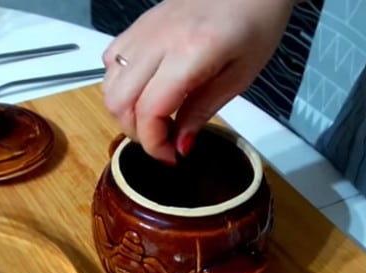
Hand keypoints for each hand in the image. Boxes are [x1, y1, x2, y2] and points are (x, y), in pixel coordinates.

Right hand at [102, 0, 293, 162]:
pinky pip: (111, 62)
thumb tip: (179, 145)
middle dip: (137, 133)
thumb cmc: (256, 22)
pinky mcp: (138, 25)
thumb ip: (204, 110)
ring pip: (109, 84)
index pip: (149, 110)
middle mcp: (158, 40)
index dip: (154, 143)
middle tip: (163, 140)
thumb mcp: (240, 76)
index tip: (171, 156)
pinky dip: (120, 85)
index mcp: (190, 52)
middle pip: (119, 101)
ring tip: (155, 118)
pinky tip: (144, 90)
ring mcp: (143, 30)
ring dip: (125, 111)